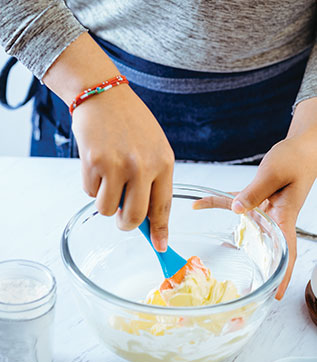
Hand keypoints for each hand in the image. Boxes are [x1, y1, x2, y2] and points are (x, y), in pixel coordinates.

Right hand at [72, 84, 173, 251]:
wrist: (104, 95)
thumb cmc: (131, 124)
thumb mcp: (154, 149)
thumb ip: (154, 182)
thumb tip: (149, 218)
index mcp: (163, 162)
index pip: (163, 207)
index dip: (161, 231)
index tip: (160, 246)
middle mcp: (142, 166)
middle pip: (134, 218)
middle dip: (126, 224)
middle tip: (122, 218)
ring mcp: (117, 164)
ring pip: (108, 209)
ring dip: (105, 201)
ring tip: (108, 177)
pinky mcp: (93, 162)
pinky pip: (90, 193)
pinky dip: (92, 185)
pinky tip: (97, 163)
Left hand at [194, 131, 316, 298]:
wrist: (302, 147)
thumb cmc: (296, 159)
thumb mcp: (274, 174)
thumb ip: (254, 193)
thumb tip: (237, 210)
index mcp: (284, 217)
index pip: (287, 253)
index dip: (284, 275)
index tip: (278, 294)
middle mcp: (275, 217)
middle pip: (266, 248)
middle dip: (257, 268)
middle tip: (244, 287)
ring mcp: (266, 208)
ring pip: (244, 225)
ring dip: (228, 237)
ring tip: (212, 253)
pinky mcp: (258, 198)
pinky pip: (236, 204)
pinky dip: (218, 203)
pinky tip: (200, 203)